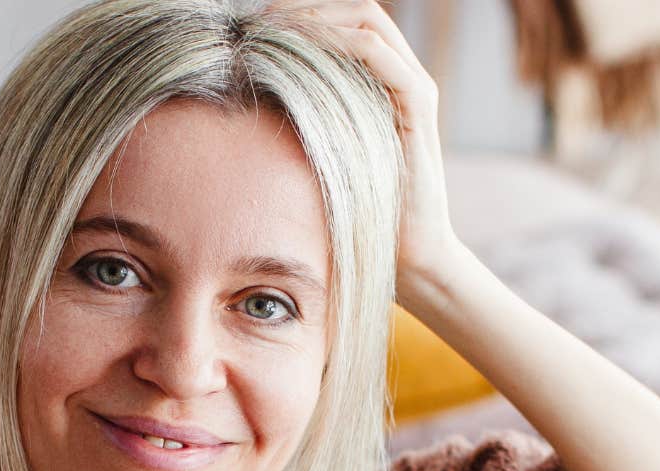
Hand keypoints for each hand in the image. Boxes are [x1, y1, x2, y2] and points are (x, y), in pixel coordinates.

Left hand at [268, 0, 464, 301]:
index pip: (340, 19)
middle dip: (304, 5)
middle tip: (258, 17)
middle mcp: (399, 76)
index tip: (252, 22)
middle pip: (355, 9)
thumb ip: (298, 121)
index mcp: (376, 81)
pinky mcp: (419, 106)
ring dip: (318, 16)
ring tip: (275, 28)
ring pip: (367, 21)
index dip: (298, 10)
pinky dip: (342, 43)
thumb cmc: (357, 214)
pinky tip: (305, 52)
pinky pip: (380, 55)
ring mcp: (412, 88)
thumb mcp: (316, 157)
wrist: (410, 257)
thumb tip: (240, 99)